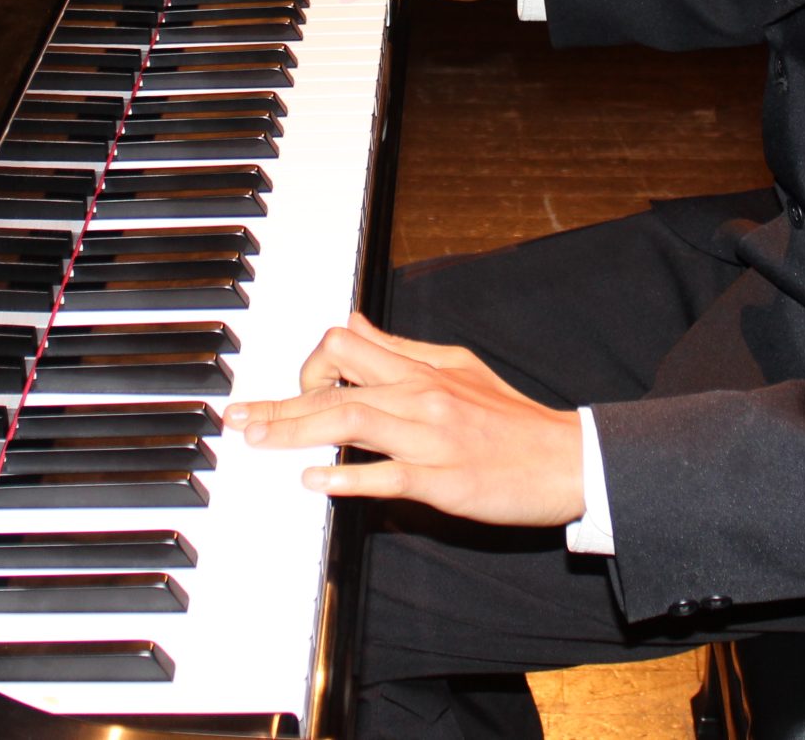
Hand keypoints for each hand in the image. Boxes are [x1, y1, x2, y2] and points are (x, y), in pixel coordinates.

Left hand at [226, 313, 584, 527]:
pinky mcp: (444, 480)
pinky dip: (346, 476)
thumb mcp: (458, 367)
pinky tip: (314, 481)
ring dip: (294, 432)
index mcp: (423, 368)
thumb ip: (400, 348)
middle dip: (277, 403)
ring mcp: (431, 438)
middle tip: (236, 420)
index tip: (292, 393)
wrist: (568, 459)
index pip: (345, 346)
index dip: (308, 367)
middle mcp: (421, 395)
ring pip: (350, 421)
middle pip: (334, 386)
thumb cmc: (511, 419)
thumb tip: (350, 324)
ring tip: (257, 442)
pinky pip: (387, 475)